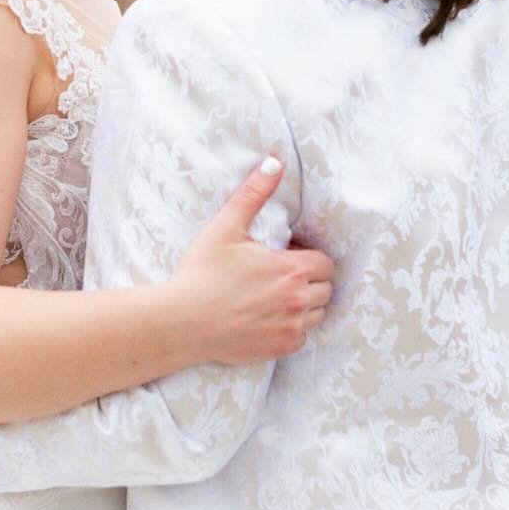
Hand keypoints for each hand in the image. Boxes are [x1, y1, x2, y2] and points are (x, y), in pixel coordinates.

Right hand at [171, 157, 334, 365]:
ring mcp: (291, 327)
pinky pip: (303, 337)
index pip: (326, 263)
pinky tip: (267, 317)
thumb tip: (274, 161)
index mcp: (290, 269)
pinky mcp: (281, 348)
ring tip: (274, 296)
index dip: (308, 258)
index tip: (286, 257)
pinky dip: (292, 328)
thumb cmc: (202, 273)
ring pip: (318, 314)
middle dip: (309, 280)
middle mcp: (297, 300)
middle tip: (279, 276)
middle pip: (326, 288)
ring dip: (304, 304)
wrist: (181, 321)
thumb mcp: (226, 226)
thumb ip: (254, 193)